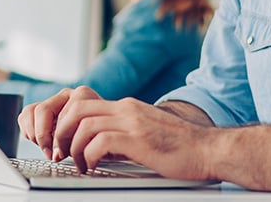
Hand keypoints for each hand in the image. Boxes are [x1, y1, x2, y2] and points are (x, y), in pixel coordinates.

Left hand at [18, 86, 215, 180]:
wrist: (209, 149)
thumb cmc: (180, 148)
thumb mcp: (146, 132)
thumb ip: (124, 132)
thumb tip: (99, 145)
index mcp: (127, 107)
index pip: (83, 103)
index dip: (67, 123)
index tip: (65, 143)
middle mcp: (127, 109)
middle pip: (77, 109)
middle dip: (62, 132)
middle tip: (63, 153)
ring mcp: (133, 123)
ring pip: (84, 125)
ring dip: (74, 147)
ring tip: (80, 164)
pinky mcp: (138, 140)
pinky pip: (100, 142)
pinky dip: (90, 156)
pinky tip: (94, 167)